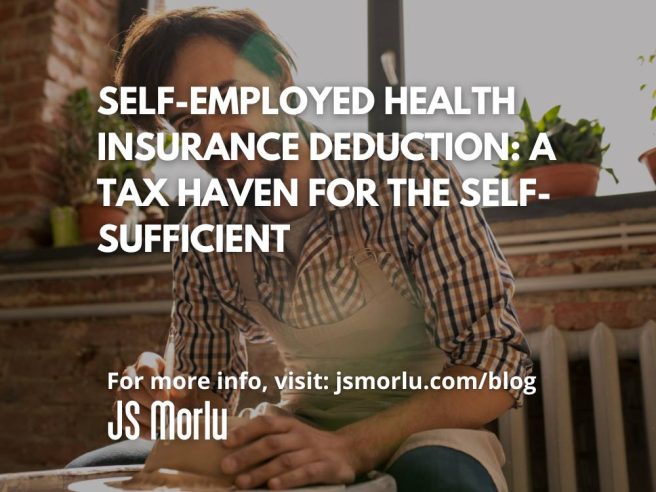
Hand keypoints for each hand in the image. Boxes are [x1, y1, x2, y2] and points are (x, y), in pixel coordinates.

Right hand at [113, 351, 188, 438]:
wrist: (176, 408)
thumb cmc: (182, 392)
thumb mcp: (187, 386)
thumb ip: (184, 386)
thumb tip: (174, 389)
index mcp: (147, 361)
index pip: (145, 369)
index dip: (153, 384)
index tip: (165, 399)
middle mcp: (130, 374)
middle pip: (132, 388)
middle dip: (150, 404)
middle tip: (167, 414)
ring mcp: (121, 392)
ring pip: (127, 405)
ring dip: (147, 417)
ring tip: (164, 424)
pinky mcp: (119, 410)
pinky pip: (123, 420)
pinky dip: (139, 429)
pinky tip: (153, 433)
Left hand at [221, 415, 362, 488]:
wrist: (349, 450)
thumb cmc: (311, 445)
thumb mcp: (293, 436)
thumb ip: (270, 440)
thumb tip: (235, 449)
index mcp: (290, 426)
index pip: (265, 424)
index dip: (245, 431)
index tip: (224, 442)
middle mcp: (300, 436)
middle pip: (271, 443)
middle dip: (246, 455)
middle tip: (226, 467)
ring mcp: (313, 451)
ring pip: (284, 461)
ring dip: (261, 472)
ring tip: (242, 482)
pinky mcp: (326, 467)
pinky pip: (305, 473)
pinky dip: (288, 480)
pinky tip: (273, 487)